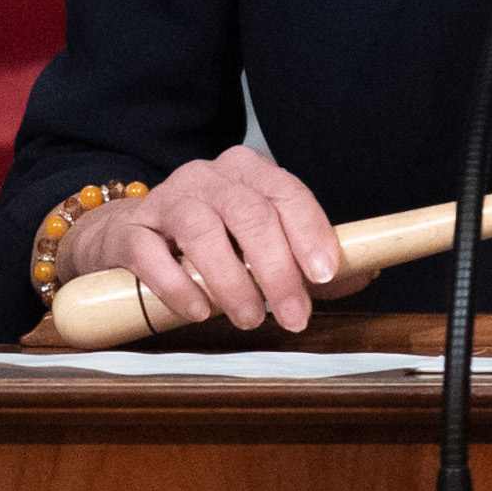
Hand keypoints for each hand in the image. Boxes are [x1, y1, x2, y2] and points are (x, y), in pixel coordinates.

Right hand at [71, 145, 347, 336]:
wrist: (126, 236)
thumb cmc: (207, 243)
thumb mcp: (259, 244)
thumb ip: (307, 259)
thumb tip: (365, 271)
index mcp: (248, 171)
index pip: (287, 193)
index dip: (309, 232)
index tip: (324, 274)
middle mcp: (209, 176)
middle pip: (250, 214)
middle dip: (277, 270)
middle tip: (292, 317)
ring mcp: (166, 199)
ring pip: (203, 231)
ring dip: (231, 281)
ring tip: (248, 319)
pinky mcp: (130, 231)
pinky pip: (152, 254)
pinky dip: (178, 285)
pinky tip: (198, 312)